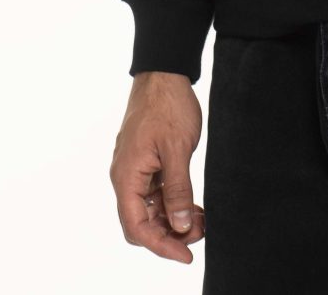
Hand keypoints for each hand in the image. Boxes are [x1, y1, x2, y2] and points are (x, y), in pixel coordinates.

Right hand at [110, 71, 206, 262]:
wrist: (163, 73)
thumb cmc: (168, 106)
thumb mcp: (177, 149)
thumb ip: (178, 189)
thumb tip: (180, 224)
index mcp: (127, 177)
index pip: (137, 227)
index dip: (161, 246)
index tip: (186, 255)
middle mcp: (125, 177)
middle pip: (141, 223)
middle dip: (169, 234)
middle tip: (199, 236)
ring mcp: (135, 169)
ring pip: (150, 209)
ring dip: (172, 219)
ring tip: (201, 220)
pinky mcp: (145, 161)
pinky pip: (155, 192)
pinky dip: (172, 202)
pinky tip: (193, 204)